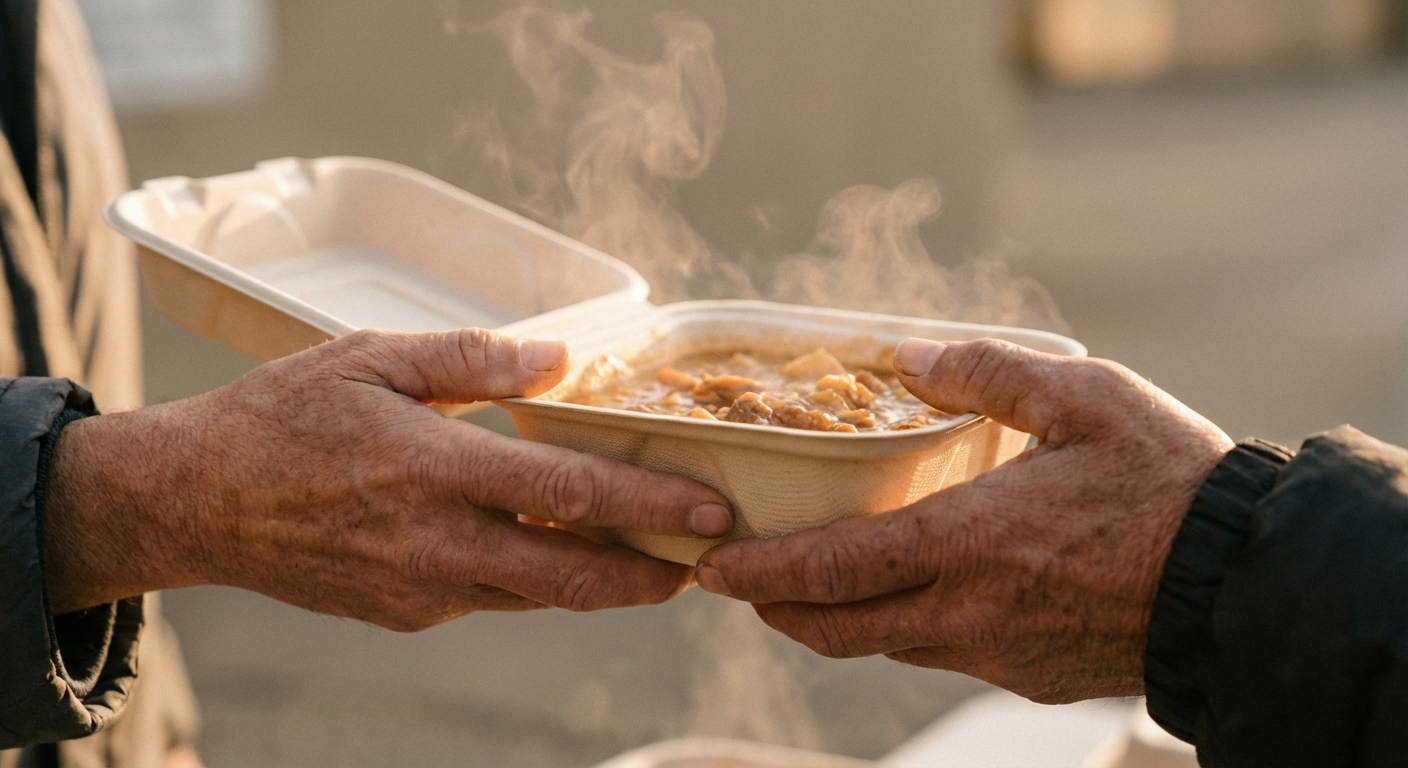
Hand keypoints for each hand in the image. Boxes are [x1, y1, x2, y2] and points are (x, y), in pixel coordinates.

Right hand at [42, 329, 731, 628]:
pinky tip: (552, 549)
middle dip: (651, 572)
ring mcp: (420, 590)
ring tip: (652, 558)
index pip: (567, 494)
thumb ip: (471, 360)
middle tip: (706, 558)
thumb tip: (559, 359)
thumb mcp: (369, 358)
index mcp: (432, 469)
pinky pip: (490, 598)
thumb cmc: (280, 416)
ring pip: (538, 596)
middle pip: (572, 574)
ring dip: (602, 582)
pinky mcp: (404, 614)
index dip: (648, 507)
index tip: (708, 510)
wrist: (194, 501)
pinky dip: (534, 577)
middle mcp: (435, 543)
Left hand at [696, 338, 1231, 702]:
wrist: (1248, 583)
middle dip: (776, 610)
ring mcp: (998, 654)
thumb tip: (910, 354)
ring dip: (838, 620)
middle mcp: (969, 612)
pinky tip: (916, 593)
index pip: (832, 571)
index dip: (761, 574)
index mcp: (969, 543)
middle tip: (740, 583)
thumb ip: (989, 372)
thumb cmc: (1169, 482)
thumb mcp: (1085, 399)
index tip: (711, 570)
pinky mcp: (1030, 675)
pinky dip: (904, 629)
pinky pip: (943, 657)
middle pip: (839, 630)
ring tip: (815, 582)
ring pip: (888, 648)